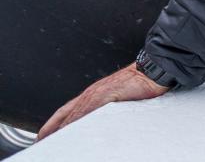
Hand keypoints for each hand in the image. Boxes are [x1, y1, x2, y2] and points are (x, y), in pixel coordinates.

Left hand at [37, 63, 168, 139]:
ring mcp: (97, 94)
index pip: (66, 109)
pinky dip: (77, 123)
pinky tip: (74, 133)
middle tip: (43, 141)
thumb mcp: (120, 96)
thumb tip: (104, 117)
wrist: (153, 69)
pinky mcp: (105, 96)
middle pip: (65, 114)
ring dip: (63, 129)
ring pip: (73, 115)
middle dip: (53, 129)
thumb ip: (108, 106)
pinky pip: (86, 113)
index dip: (53, 123)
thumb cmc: (142, 81)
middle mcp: (92, 93)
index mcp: (94, 92)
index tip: (44, 135)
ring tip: (56, 142)